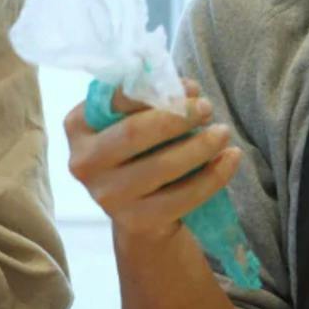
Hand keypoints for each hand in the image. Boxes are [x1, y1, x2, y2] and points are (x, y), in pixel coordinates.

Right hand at [64, 79, 242, 244]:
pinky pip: (183, 196)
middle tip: (207, 108)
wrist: (141, 212)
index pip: (114, 100)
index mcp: (78, 127)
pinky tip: (230, 159)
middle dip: (176, 117)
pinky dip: (213, 176)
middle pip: (134, 133)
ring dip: (200, 146)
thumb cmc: (139, 152)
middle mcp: (84, 163)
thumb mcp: (132, 121)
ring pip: (162, 166)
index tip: (191, 87)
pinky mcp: (137, 221)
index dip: (153, 90)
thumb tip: (187, 89)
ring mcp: (107, 197)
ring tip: (223, 132)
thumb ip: (150, 99)